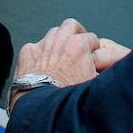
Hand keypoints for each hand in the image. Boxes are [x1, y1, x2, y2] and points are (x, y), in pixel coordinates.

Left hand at [11, 20, 128, 111]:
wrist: (41, 107)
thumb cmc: (69, 98)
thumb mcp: (94, 84)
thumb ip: (100, 70)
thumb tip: (105, 69)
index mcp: (79, 45)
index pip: (92, 38)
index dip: (94, 49)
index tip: (93, 57)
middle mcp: (60, 40)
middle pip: (72, 25)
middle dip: (77, 33)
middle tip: (79, 44)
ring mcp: (42, 44)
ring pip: (53, 32)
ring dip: (59, 40)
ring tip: (62, 54)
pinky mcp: (28, 52)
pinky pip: (36, 46)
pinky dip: (41, 53)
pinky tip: (44, 64)